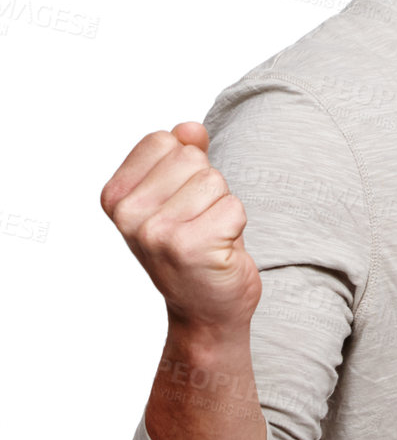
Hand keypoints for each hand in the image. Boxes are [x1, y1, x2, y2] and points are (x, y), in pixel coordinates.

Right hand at [101, 121, 261, 334]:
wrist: (205, 311)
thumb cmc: (194, 248)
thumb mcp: (178, 195)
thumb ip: (182, 155)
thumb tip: (189, 128)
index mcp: (116, 196)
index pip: (165, 141)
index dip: (185, 168)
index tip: (180, 204)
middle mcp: (129, 215)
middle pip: (192, 159)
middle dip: (207, 188)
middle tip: (198, 224)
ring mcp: (156, 233)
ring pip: (216, 182)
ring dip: (222, 208)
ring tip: (209, 237)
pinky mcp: (190, 248)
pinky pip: (234, 207)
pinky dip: (236, 227)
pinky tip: (220, 250)